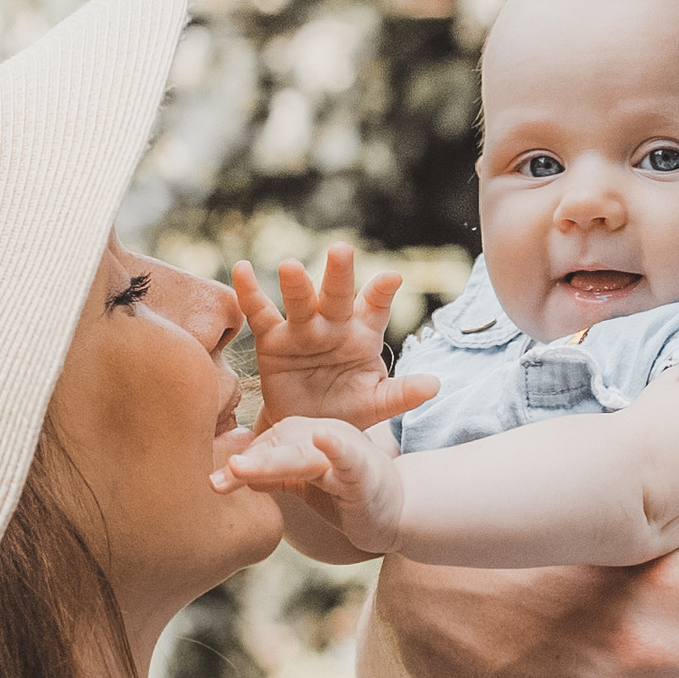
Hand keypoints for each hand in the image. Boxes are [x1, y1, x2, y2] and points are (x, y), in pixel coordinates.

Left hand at [215, 412, 405, 552]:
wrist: (398, 512)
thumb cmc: (347, 495)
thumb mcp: (303, 485)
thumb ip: (271, 475)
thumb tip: (230, 474)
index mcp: (302, 436)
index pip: (261, 446)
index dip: (235, 462)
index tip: (208, 481)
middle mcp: (320, 434)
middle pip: (274, 446)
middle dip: (243, 463)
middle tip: (211, 480)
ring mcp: (343, 450)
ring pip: (300, 454)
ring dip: (270, 461)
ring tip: (239, 468)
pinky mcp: (364, 470)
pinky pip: (347, 456)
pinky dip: (334, 448)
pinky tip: (320, 439)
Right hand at [232, 245, 436, 430]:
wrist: (309, 427)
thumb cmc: (348, 408)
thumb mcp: (376, 404)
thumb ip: (401, 394)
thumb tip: (436, 385)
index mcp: (363, 334)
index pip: (375, 308)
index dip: (382, 293)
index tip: (392, 278)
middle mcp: (334, 324)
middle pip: (337, 296)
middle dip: (339, 275)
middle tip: (341, 251)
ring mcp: (302, 329)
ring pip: (300, 302)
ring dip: (296, 286)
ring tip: (290, 267)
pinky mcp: (272, 339)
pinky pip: (260, 314)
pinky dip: (250, 293)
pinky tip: (241, 269)